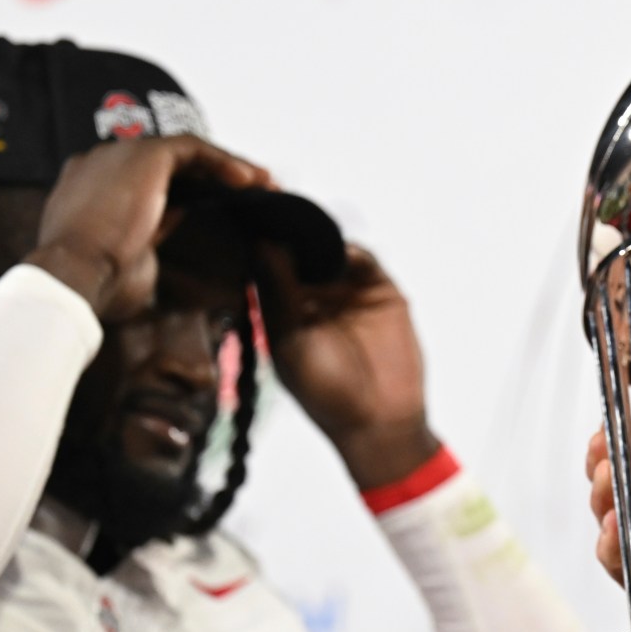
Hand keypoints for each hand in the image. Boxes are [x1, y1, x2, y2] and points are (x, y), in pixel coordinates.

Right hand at [28, 136, 271, 320]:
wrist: (73, 278)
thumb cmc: (93, 284)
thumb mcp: (127, 261)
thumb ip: (146, 239)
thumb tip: (167, 234)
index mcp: (89, 189)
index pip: (145, 181)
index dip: (185, 191)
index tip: (216, 208)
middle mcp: (101, 164)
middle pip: (168, 163)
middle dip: (213, 176)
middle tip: (251, 194)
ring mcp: (119, 155)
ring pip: (184, 151)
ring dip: (227, 167)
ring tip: (262, 185)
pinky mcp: (144, 155)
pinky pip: (193, 149)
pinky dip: (223, 162)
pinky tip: (249, 181)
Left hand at [259, 242, 438, 488]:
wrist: (378, 422)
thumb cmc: (324, 391)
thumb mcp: (290, 341)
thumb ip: (279, 293)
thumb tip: (261, 244)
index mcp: (283, 310)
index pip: (268, 266)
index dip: (261, 245)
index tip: (249, 219)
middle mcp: (314, 296)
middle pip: (300, 251)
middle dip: (291, 233)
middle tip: (279, 209)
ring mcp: (348, 292)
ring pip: (332, 250)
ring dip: (321, 238)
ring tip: (309, 226)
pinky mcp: (381, 292)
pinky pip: (366, 261)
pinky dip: (353, 251)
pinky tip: (342, 250)